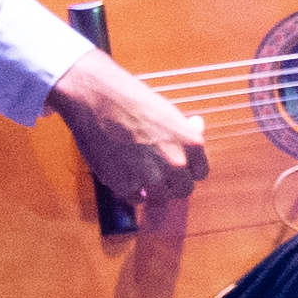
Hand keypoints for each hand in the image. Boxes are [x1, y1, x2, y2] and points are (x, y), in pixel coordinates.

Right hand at [53, 46, 209, 206]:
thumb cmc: (133, 100)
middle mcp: (176, 164)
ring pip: (159, 197)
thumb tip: (196, 127)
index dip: (186, 169)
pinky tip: (123, 173)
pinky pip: (134, 199)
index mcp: (192, 144)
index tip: (175, 165)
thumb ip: (183, 132)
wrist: (98, 98)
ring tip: (136, 169)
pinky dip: (129, 190)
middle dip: (171, 183)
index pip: (200, 173)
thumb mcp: (169, 113)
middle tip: (156, 171)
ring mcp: (150, 177)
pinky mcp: (124, 185)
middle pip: (182, 190)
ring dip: (151, 189)